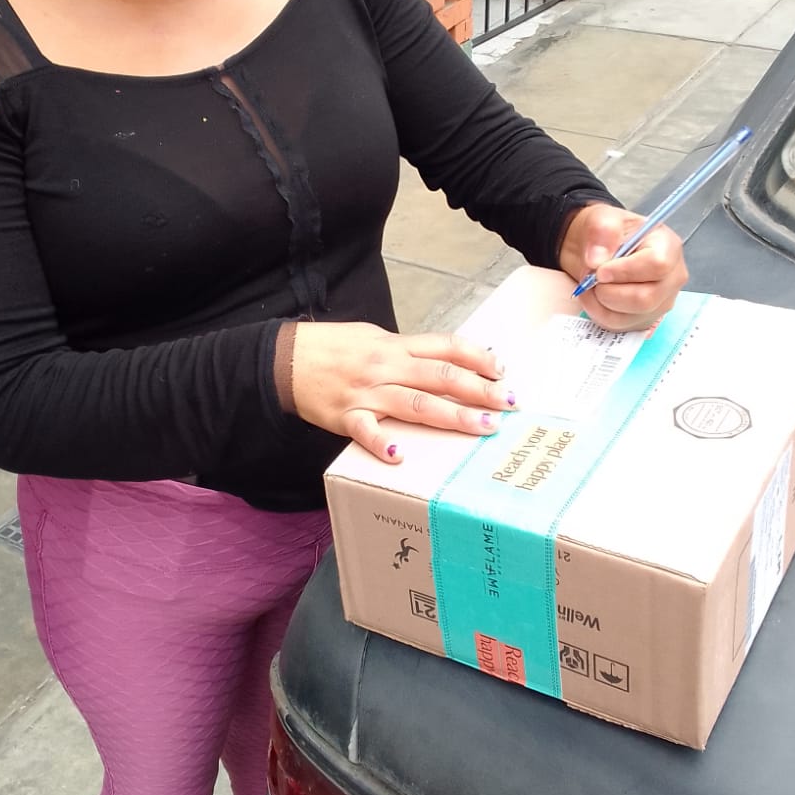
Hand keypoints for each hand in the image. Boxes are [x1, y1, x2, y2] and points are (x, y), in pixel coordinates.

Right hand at [290, 323, 510, 463]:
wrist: (285, 359)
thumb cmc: (332, 349)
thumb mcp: (373, 338)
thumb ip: (407, 352)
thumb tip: (444, 360)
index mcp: (395, 346)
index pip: (445, 347)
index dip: (477, 357)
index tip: (503, 370)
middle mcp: (386, 367)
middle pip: (441, 376)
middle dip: (480, 390)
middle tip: (509, 403)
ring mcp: (367, 393)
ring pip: (417, 404)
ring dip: (453, 416)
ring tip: (484, 427)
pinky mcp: (345, 417)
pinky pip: (366, 431)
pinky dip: (381, 444)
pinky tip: (400, 456)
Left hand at [560, 202, 686, 332]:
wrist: (601, 249)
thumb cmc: (609, 234)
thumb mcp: (603, 218)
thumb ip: (602, 231)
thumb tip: (596, 260)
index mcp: (668, 247)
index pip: (658, 265)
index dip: (625, 271)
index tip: (601, 270)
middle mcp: (672, 278)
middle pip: (646, 298)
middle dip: (609, 291)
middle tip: (592, 277)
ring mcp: (660, 302)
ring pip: (631, 316)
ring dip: (601, 302)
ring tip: (590, 283)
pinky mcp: (644, 318)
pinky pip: (619, 325)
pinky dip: (598, 312)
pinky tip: (593, 296)